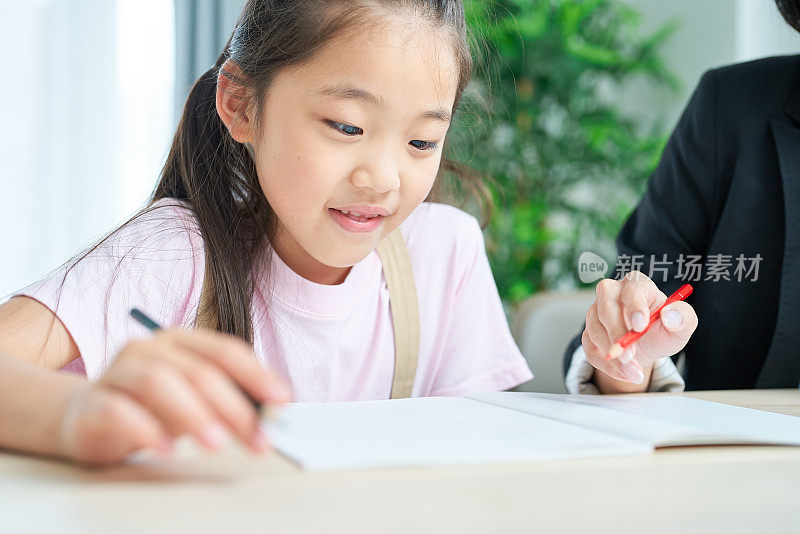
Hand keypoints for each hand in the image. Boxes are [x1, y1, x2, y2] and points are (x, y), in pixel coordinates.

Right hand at [58, 328, 291, 466]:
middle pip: (198, 371)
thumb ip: (229, 398)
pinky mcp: (92, 403)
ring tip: (216, 444)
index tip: (281, 401)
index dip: (256, 374)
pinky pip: (119, 410)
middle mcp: (148, 348)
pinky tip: (167, 449)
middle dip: (233, 407)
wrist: (86, 416)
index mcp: (180, 340)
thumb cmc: (151, 406)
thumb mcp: (194, 398)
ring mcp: (117, 372)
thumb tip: (272, 414)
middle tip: (257, 437)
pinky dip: (146, 429)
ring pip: (159, 383)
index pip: (225, 351)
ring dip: (193, 414)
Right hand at [582, 271, 697, 385]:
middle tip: (630, 357)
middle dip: (617, 335)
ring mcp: (596, 310)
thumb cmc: (662, 330)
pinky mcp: (588, 330)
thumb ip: (684, 318)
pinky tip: (624, 371)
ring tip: (634, 371)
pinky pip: (591, 348)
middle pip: (606, 308)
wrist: (645, 346)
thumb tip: (671, 314)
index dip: (635, 307)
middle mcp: (612, 292)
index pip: (632, 290)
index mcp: (637, 285)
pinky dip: (607, 364)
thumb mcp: (681, 327)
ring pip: (596, 330)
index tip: (640, 327)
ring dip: (613, 355)